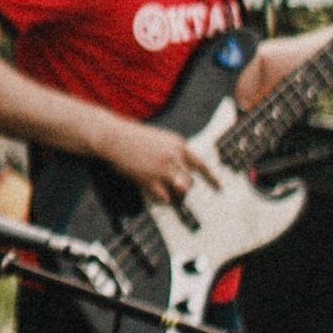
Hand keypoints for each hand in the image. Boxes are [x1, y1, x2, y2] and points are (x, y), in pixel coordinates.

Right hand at [93, 114, 213, 206]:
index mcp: (178, 144)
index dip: (211, 177)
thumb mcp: (159, 139)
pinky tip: (152, 189)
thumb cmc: (134, 138)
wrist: (113, 136)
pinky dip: (161, 196)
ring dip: (176, 194)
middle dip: (184, 187)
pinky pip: (165, 196)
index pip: (200, 164)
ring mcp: (163, 168)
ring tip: (166, 191)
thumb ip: (172, 153)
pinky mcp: (150, 179)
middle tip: (176, 190)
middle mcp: (174, 156)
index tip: (220, 188)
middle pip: (190, 180)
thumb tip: (181, 175)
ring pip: (181, 189)